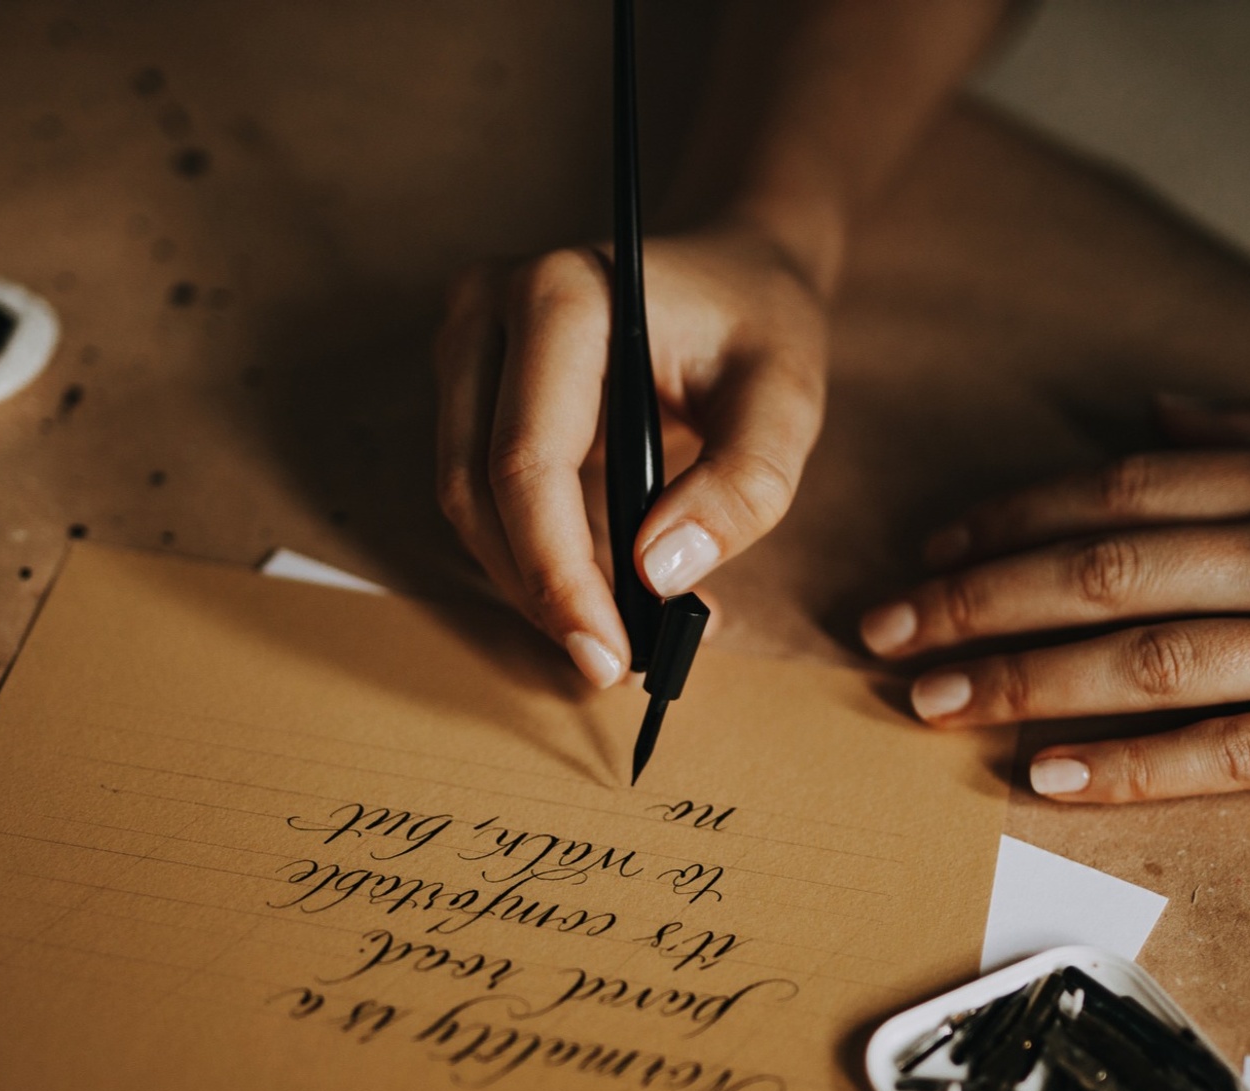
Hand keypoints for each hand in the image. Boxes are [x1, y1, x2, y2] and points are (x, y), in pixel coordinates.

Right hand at [434, 223, 827, 685]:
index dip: (559, 573)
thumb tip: (660, 576)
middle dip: (540, 591)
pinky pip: (475, 492)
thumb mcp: (787, 399)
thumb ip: (742, 486)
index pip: (528, 461)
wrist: (731, 269)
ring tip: (613, 630)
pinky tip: (593, 588)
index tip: (608, 654)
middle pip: (477, 489)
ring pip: (463, 500)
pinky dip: (529, 553)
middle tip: (611, 663)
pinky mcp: (463, 381)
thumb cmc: (760, 324)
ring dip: (529, 580)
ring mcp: (462, 341)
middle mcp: (487, 306)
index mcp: (562, 294)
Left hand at [860, 396, 1249, 801]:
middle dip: (973, 602)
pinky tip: (1047, 778)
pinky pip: (1230, 750)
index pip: (1115, 493)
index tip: (924, 554)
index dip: (1003, 521)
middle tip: (881, 634)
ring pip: (1144, 658)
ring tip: (928, 703)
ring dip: (1021, 682)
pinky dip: (1131, 766)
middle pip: (1100, 569)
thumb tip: (1149, 419)